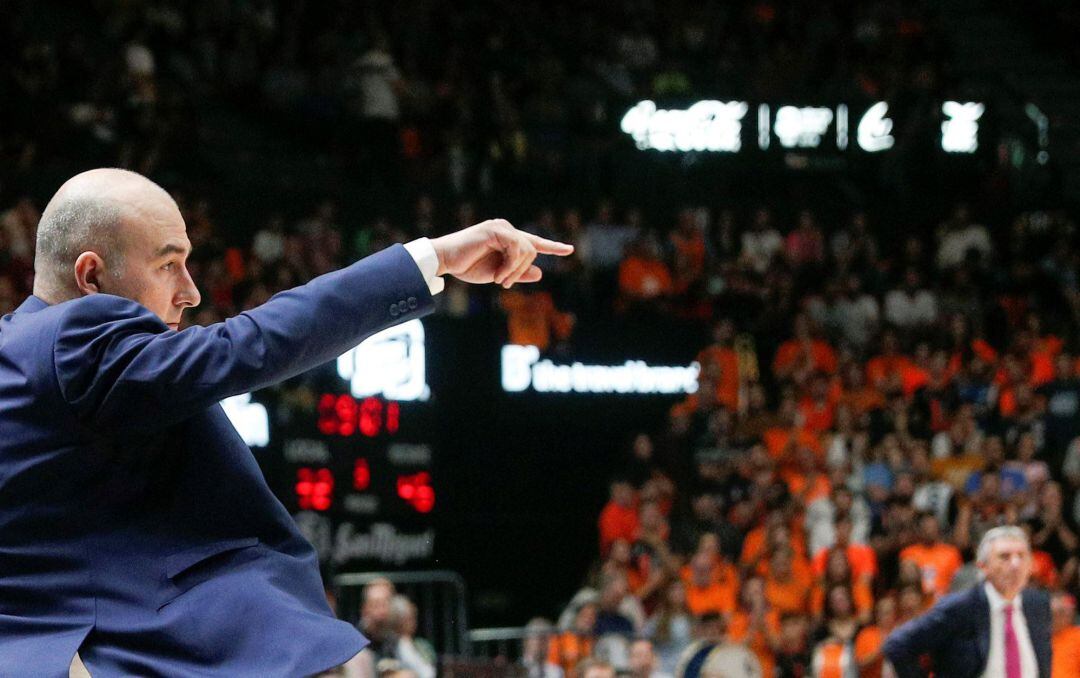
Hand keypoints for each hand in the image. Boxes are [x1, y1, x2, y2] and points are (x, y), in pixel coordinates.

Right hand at [429, 219, 573, 286]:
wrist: (446, 261)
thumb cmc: (467, 266)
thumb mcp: (498, 274)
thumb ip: (518, 273)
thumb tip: (540, 273)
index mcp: (507, 237)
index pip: (534, 242)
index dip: (552, 246)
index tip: (569, 250)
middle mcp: (506, 228)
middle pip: (532, 250)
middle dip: (521, 271)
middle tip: (504, 283)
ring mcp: (501, 227)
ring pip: (527, 250)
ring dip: (515, 270)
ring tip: (500, 279)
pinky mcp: (495, 230)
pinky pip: (516, 248)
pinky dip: (511, 266)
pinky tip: (499, 275)